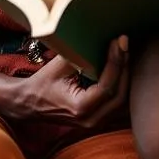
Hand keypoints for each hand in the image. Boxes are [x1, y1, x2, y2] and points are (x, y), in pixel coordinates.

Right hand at [14, 36, 128, 127]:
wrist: (31, 103)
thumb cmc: (43, 82)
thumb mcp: (59, 65)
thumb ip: (81, 54)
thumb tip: (102, 34)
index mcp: (79, 108)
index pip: (106, 85)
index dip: (115, 62)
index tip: (118, 41)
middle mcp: (91, 120)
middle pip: (119, 94)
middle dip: (124, 67)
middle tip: (123, 44)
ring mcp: (96, 123)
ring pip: (123, 102)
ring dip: (127, 77)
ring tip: (125, 53)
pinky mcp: (100, 120)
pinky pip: (119, 105)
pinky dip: (124, 86)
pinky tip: (123, 68)